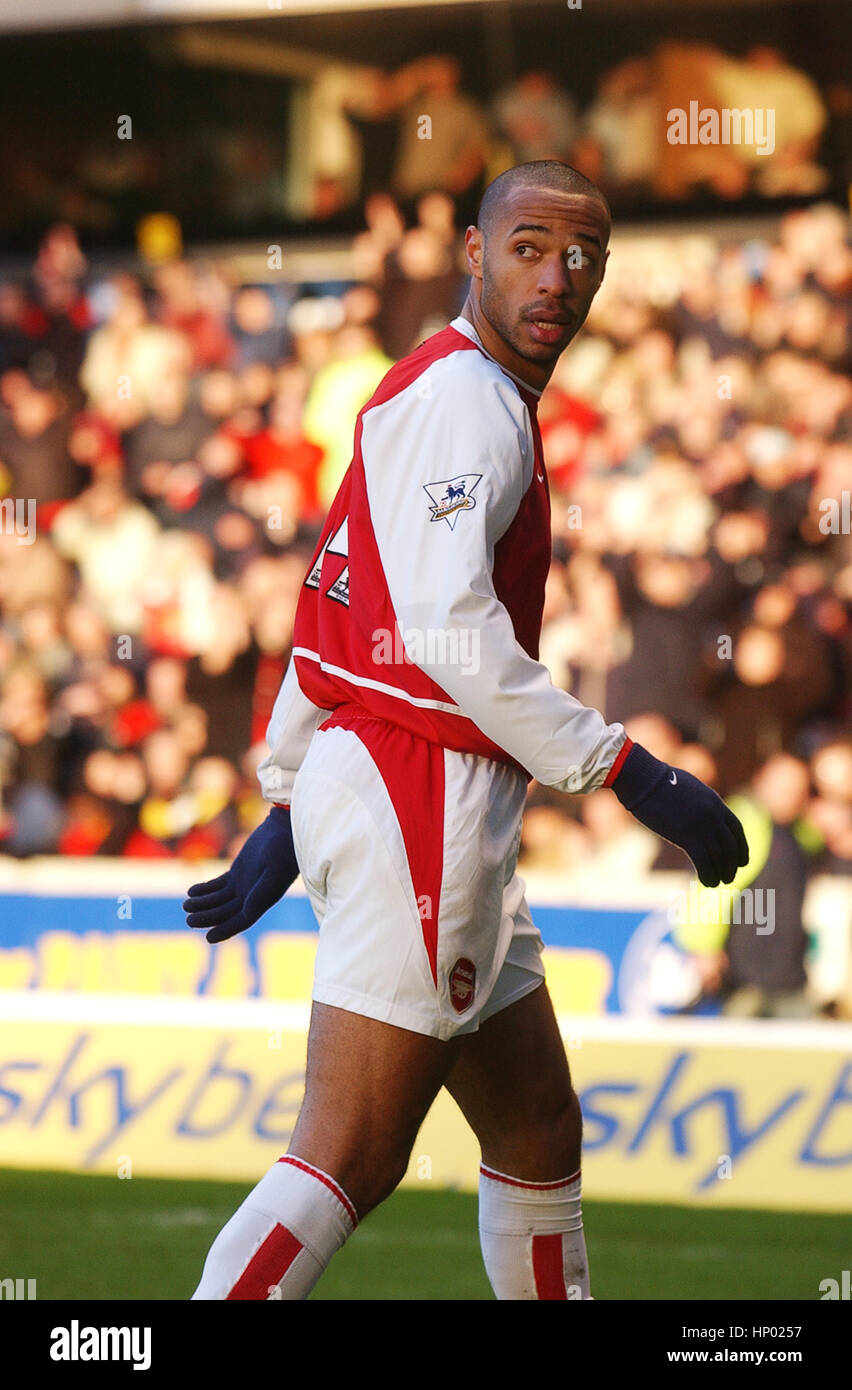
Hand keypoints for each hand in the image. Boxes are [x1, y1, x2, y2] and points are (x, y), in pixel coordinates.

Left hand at [183, 805, 299, 942]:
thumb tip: (247, 913)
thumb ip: (260, 893)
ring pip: (218, 900)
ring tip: (186, 905)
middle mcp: (252, 896)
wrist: (285, 830)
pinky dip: (205, 890)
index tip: (208, 938)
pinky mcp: (237, 873)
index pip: (241, 921)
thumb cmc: (283, 850)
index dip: (225, 930)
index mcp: (263, 900)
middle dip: (207, 917)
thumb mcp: (274, 872)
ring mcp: (244, 885)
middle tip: (189, 920)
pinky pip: (217, 886)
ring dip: (202, 904)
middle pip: (225, 913)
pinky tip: (191, 891)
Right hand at [609, 741, 748, 887]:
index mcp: (715, 802)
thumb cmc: (659, 782)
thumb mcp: (689, 789)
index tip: (742, 861)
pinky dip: (707, 874)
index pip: (736, 829)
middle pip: (730, 846)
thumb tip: (700, 816)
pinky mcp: (686, 836)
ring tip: (717, 883)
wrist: (644, 779)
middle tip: (729, 876)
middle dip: (731, 865)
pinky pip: (703, 861)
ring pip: (718, 856)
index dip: (742, 848)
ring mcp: (701, 825)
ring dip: (719, 873)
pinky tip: (706, 882)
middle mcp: (713, 814)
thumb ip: (700, 804)